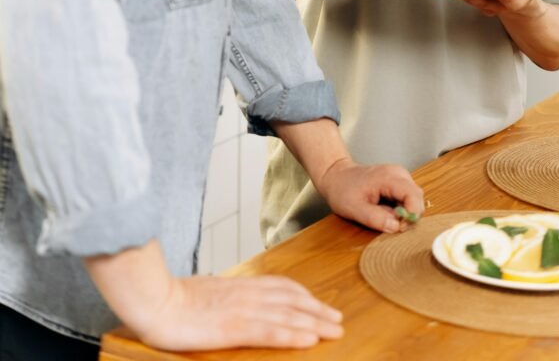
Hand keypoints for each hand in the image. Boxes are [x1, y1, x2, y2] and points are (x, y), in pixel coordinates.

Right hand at [140, 273, 342, 351]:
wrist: (153, 299)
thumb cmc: (171, 299)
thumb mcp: (205, 294)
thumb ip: (225, 297)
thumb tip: (234, 303)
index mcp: (239, 285)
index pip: (281, 286)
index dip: (303, 295)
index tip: (319, 303)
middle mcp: (246, 293)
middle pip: (292, 299)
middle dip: (317, 309)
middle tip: (338, 318)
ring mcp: (242, 309)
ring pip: (288, 314)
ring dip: (314, 322)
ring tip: (334, 330)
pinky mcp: (234, 327)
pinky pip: (271, 331)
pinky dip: (293, 334)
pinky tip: (309, 339)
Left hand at [317, 158, 424, 233]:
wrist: (337, 176)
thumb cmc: (343, 190)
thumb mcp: (354, 208)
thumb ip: (375, 218)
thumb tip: (396, 227)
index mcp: (388, 177)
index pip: (414, 196)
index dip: (411, 215)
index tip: (399, 227)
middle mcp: (398, 173)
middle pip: (417, 197)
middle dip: (409, 215)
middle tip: (391, 224)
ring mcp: (399, 176)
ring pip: (415, 198)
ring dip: (405, 212)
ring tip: (384, 215)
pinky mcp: (398, 181)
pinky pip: (408, 198)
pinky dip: (402, 208)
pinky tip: (386, 210)